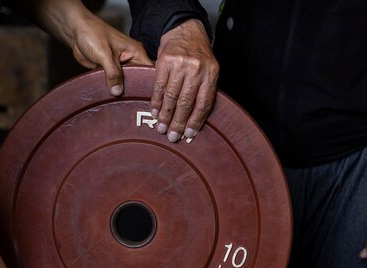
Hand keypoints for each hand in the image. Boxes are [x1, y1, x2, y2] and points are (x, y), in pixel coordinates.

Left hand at [67, 5, 151, 94]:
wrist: (75, 31)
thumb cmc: (93, 34)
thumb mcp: (105, 55)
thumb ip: (113, 74)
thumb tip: (118, 91)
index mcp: (135, 52)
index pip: (149, 71)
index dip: (149, 84)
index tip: (149, 97)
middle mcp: (130, 60)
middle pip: (138, 80)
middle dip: (135, 90)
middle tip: (134, 103)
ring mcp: (119, 67)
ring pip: (125, 83)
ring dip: (122, 91)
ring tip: (125, 104)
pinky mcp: (109, 71)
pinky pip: (114, 83)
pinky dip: (112, 89)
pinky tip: (113, 99)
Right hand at [153, 19, 218, 141]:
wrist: (184, 31)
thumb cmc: (198, 55)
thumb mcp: (209, 69)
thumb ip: (205, 90)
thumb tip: (195, 119)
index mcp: (211, 73)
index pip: (204, 103)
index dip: (196, 121)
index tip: (189, 134)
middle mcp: (196, 69)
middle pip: (186, 102)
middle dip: (178, 122)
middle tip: (173, 136)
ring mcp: (180, 65)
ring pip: (171, 97)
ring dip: (165, 116)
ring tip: (161, 128)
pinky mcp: (164, 62)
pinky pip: (159, 87)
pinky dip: (156, 102)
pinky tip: (155, 112)